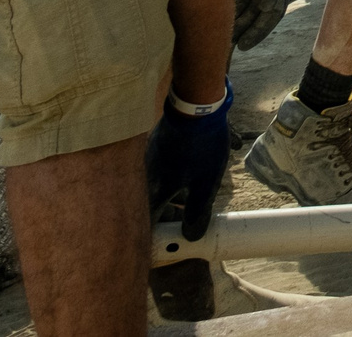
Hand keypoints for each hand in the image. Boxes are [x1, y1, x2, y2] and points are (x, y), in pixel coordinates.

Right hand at [145, 84, 232, 240]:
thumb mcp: (205, 184)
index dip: (157, 237)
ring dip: (178, 194)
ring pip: (162, 183)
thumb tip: (192, 234)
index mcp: (153, 190)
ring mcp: (151, 158)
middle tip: (187, 222)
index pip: (149, 223)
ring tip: (197, 197)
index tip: (166, 247)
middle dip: (171, 215)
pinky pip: (169, 166)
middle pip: (155, 203)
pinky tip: (204, 167)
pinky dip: (182, 174)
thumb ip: (197, 211)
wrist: (195, 104)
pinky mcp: (160, 144)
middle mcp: (146, 176)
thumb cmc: (200, 147)